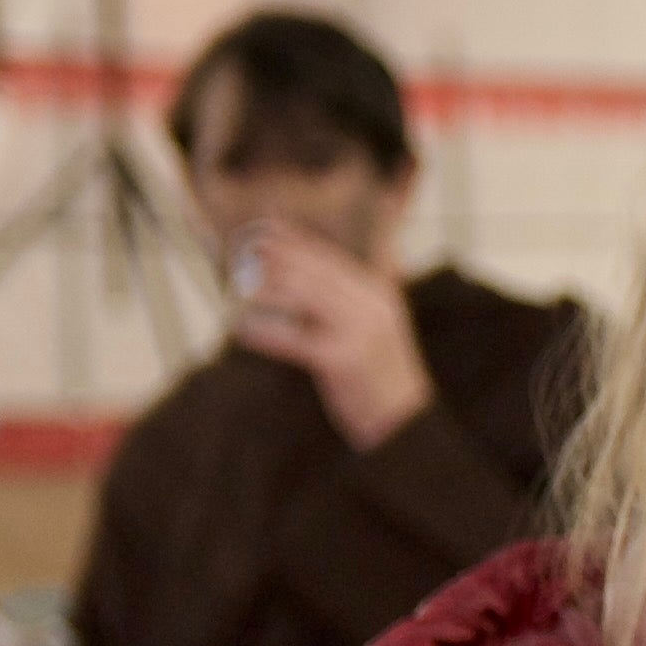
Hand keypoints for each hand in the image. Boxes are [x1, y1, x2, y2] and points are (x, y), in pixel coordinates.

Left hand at [232, 222, 434, 447]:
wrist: (403, 420)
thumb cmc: (383, 372)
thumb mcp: (384, 324)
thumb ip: (370, 291)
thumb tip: (362, 257)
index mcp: (379, 294)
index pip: (332, 257)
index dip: (298, 240)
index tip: (268, 225)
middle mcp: (371, 306)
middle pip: (314, 272)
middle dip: (278, 257)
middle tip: (246, 249)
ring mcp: (357, 332)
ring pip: (302, 298)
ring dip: (267, 290)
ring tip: (242, 287)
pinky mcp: (341, 359)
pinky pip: (293, 339)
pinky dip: (266, 334)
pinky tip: (244, 330)